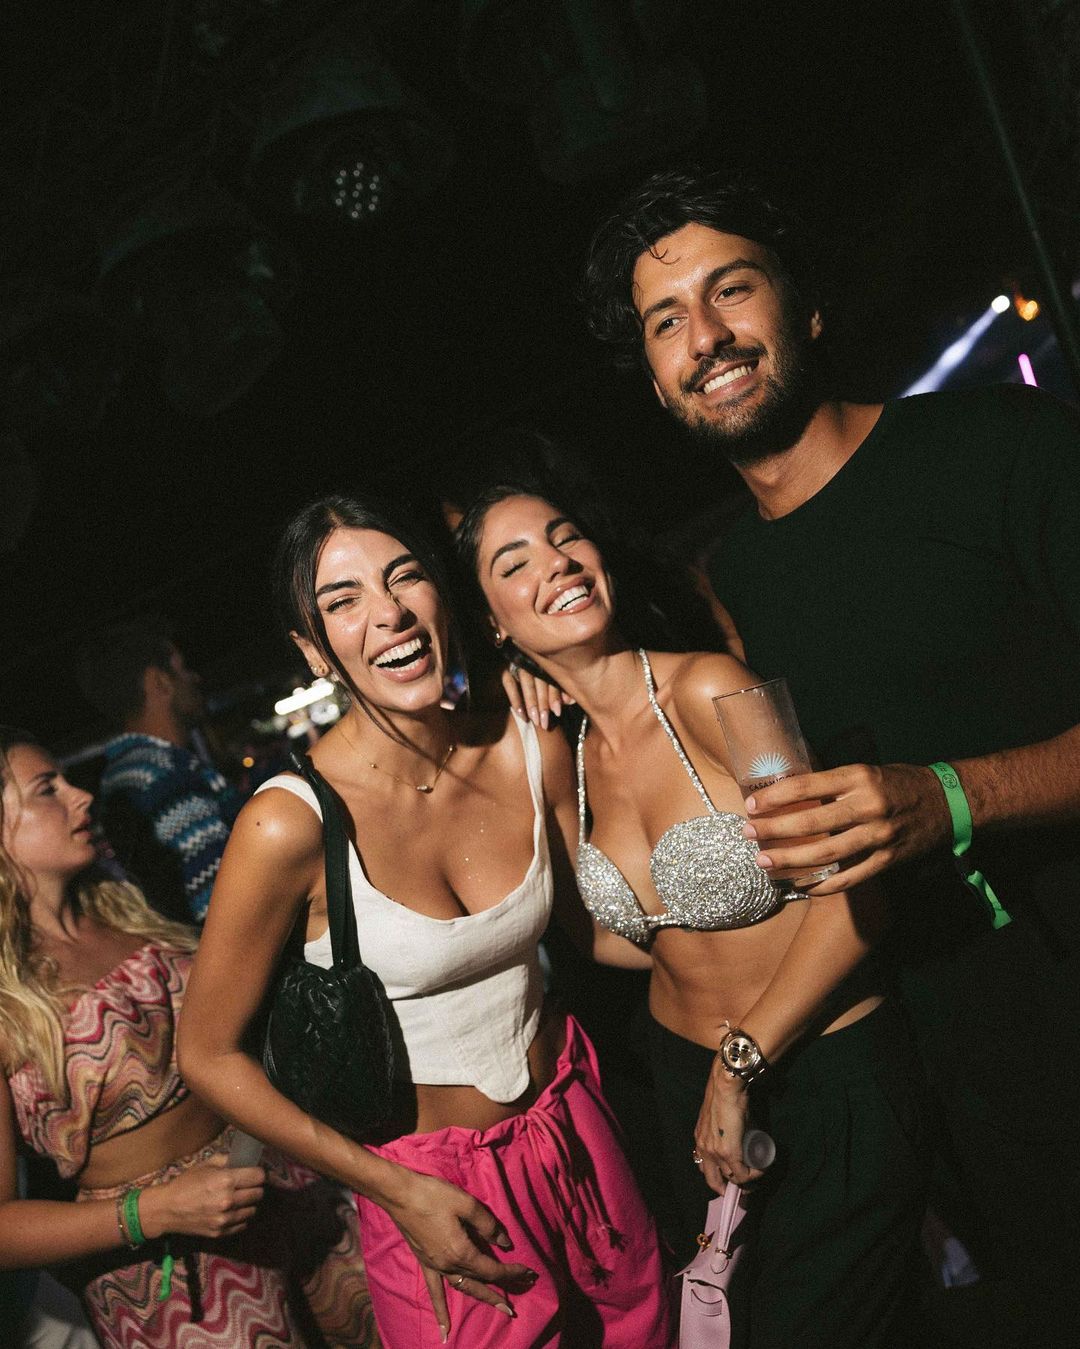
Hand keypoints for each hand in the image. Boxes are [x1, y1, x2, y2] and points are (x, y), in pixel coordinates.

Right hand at [140, 1153, 264, 1239]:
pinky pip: (242, 1224)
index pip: (259, 1177)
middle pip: (259, 1194)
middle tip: (247, 1186)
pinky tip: (231, 1211)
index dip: (258, 1173)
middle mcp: (229, 1200)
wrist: (167, 1209)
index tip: (254, 1173)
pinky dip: (240, 1217)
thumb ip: (228, 1160)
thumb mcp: (206, 1164)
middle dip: (255, 1188)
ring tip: (238, 1199)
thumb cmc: (186, 1183)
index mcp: (226, 1180)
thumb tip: (246, 1161)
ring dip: (248, 1204)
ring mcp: (225, 1219)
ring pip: (253, 1210)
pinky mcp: (221, 1232)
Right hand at [382, 1170, 537, 1339]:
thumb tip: (505, 1243)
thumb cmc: (434, 1195)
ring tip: (502, 1307)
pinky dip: (441, 1312)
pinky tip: (445, 1330)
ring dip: (484, 1297)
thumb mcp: (467, 1203)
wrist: (400, 1195)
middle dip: (504, 1287)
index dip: (512, 1271)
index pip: (493, 1269)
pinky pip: (435, 1292)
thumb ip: (488, 1225)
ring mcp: (436, 1267)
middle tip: (524, 1290)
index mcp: (461, 1252)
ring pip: (465, 1288)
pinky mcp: (425, 1264)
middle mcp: (449, 1266)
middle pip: (482, 1281)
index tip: (529, 1271)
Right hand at [500, 663, 573, 730]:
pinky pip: (509, 683)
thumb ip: (561, 691)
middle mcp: (534, 660)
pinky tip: (521, 714)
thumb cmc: (541, 681)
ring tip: (535, 720)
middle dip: (543, 703)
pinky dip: (515, 699)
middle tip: (545, 723)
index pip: (552, 678)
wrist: (512, 670)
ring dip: (531, 703)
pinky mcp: (505, 669)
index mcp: (548, 663)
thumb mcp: (552, 683)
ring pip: (527, 682)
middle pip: (541, 681)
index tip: (557, 712)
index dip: (555, 696)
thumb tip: (570, 701)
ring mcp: (519, 663)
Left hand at [694, 1063, 762, 1193]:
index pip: (705, 1169)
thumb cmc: (725, 1097)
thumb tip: (740, 1137)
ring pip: (731, 1177)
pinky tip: (761, 1170)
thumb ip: (724, 1131)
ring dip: (745, 1178)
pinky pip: (742, 1174)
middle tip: (744, 1186)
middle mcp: (704, 1149)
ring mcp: (715, 1153)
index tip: (731, 1179)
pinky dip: (753, 1175)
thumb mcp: (719, 1119)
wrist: (726, 1087)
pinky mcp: (729, 1152)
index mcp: (700, 1141)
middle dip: (729, 1188)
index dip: (718, 1178)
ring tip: (756, 1172)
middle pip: (714, 1180)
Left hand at [742, 762, 951, 893]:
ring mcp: (879, 837)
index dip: (775, 797)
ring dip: (789, 860)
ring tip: (763, 861)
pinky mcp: (887, 861)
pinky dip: (821, 885)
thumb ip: (832, 782)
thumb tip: (787, 788)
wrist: (947, 803)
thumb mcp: (865, 771)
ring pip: (825, 854)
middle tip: (747, 834)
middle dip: (774, 830)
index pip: (807, 786)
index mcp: (859, 778)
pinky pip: (848, 878)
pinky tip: (799, 885)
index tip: (751, 805)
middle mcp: (868, 806)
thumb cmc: (898, 783)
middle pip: (811, 823)